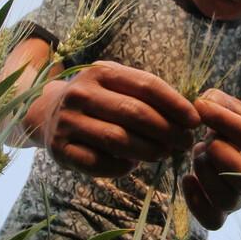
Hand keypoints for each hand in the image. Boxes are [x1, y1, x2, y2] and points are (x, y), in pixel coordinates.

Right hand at [24, 61, 199, 176]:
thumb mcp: (115, 85)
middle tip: (186, 142)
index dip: (175, 104)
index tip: (195, 120)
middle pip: (135, 114)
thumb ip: (145, 94)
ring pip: (118, 140)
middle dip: (168, 130)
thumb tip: (188, 116)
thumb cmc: (96, 100)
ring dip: (149, 150)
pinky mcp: (60, 150)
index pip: (147, 86)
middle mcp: (80, 93)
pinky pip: (98, 163)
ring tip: (165, 154)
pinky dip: (122, 167)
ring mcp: (67, 122)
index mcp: (100, 72)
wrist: (45, 113)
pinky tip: (133, 165)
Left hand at [181, 89, 240, 229]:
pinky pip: (213, 221)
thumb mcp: (237, 108)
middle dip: (219, 155)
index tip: (202, 107)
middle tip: (206, 141)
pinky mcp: (226, 210)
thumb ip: (221, 102)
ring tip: (198, 154)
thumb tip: (202, 104)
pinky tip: (187, 178)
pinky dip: (195, 202)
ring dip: (206, 175)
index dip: (226, 122)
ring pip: (228, 200)